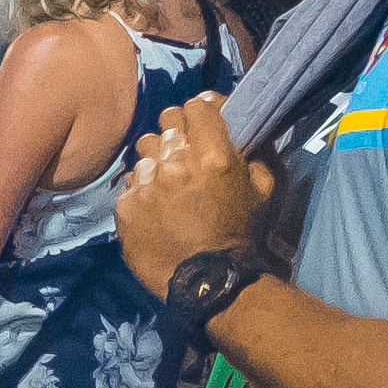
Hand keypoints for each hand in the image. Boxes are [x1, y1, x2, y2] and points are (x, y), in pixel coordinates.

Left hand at [111, 99, 269, 297]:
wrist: (208, 282)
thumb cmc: (240, 236)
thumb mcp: (261, 192)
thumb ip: (249, 157)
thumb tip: (235, 139)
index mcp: (214, 156)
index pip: (197, 105)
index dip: (201, 112)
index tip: (203, 122)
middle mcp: (177, 163)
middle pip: (167, 120)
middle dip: (177, 130)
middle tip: (184, 150)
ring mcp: (147, 183)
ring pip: (144, 148)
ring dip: (157, 159)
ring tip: (167, 180)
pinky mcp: (126, 205)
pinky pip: (130, 181)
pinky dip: (141, 188)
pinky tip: (154, 205)